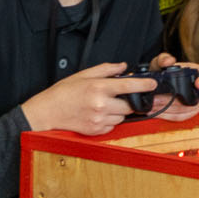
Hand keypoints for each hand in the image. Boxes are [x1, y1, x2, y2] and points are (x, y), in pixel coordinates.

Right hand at [19, 62, 158, 136]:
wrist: (46, 113)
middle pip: (129, 105)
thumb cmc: (62, 94)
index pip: (128, 85)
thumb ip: (105, 70)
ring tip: (101, 106)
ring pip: (122, 117)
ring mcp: (99, 120)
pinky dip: (109, 120)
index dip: (144, 84)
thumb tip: (122, 67)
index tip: (152, 84)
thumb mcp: (82, 75)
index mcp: (98, 88)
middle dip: (127, 100)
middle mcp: (100, 105)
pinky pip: (112, 126)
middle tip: (116, 97)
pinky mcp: (96, 130)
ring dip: (118, 111)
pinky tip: (96, 114)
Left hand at [147, 53, 198, 122]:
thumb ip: (163, 59)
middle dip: (173, 99)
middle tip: (157, 98)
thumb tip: (169, 61)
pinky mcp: (189, 112)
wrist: (160, 83)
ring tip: (153, 106)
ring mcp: (197, 102)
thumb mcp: (162, 62)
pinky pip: (181, 117)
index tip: (198, 83)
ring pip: (186, 110)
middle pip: (193, 98)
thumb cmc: (166, 71)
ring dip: (168, 109)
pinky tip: (157, 113)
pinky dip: (168, 116)